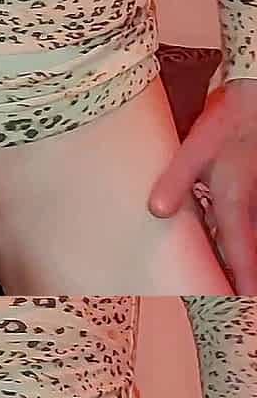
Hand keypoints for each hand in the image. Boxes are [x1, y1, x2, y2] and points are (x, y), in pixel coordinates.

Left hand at [149, 79, 256, 292]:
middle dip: (242, 279)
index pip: (241, 255)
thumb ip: (175, 181)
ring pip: (245, 240)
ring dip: (238, 260)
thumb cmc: (227, 123)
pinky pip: (242, 225)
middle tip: (232, 304)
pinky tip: (221, 244)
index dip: (241, 283)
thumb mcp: (195, 150)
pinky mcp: (248, 190)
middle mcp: (249, 207)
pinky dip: (233, 241)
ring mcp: (253, 199)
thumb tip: (156, 212)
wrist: (252, 97)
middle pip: (246, 253)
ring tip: (229, 284)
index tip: (241, 306)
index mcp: (235, 203)